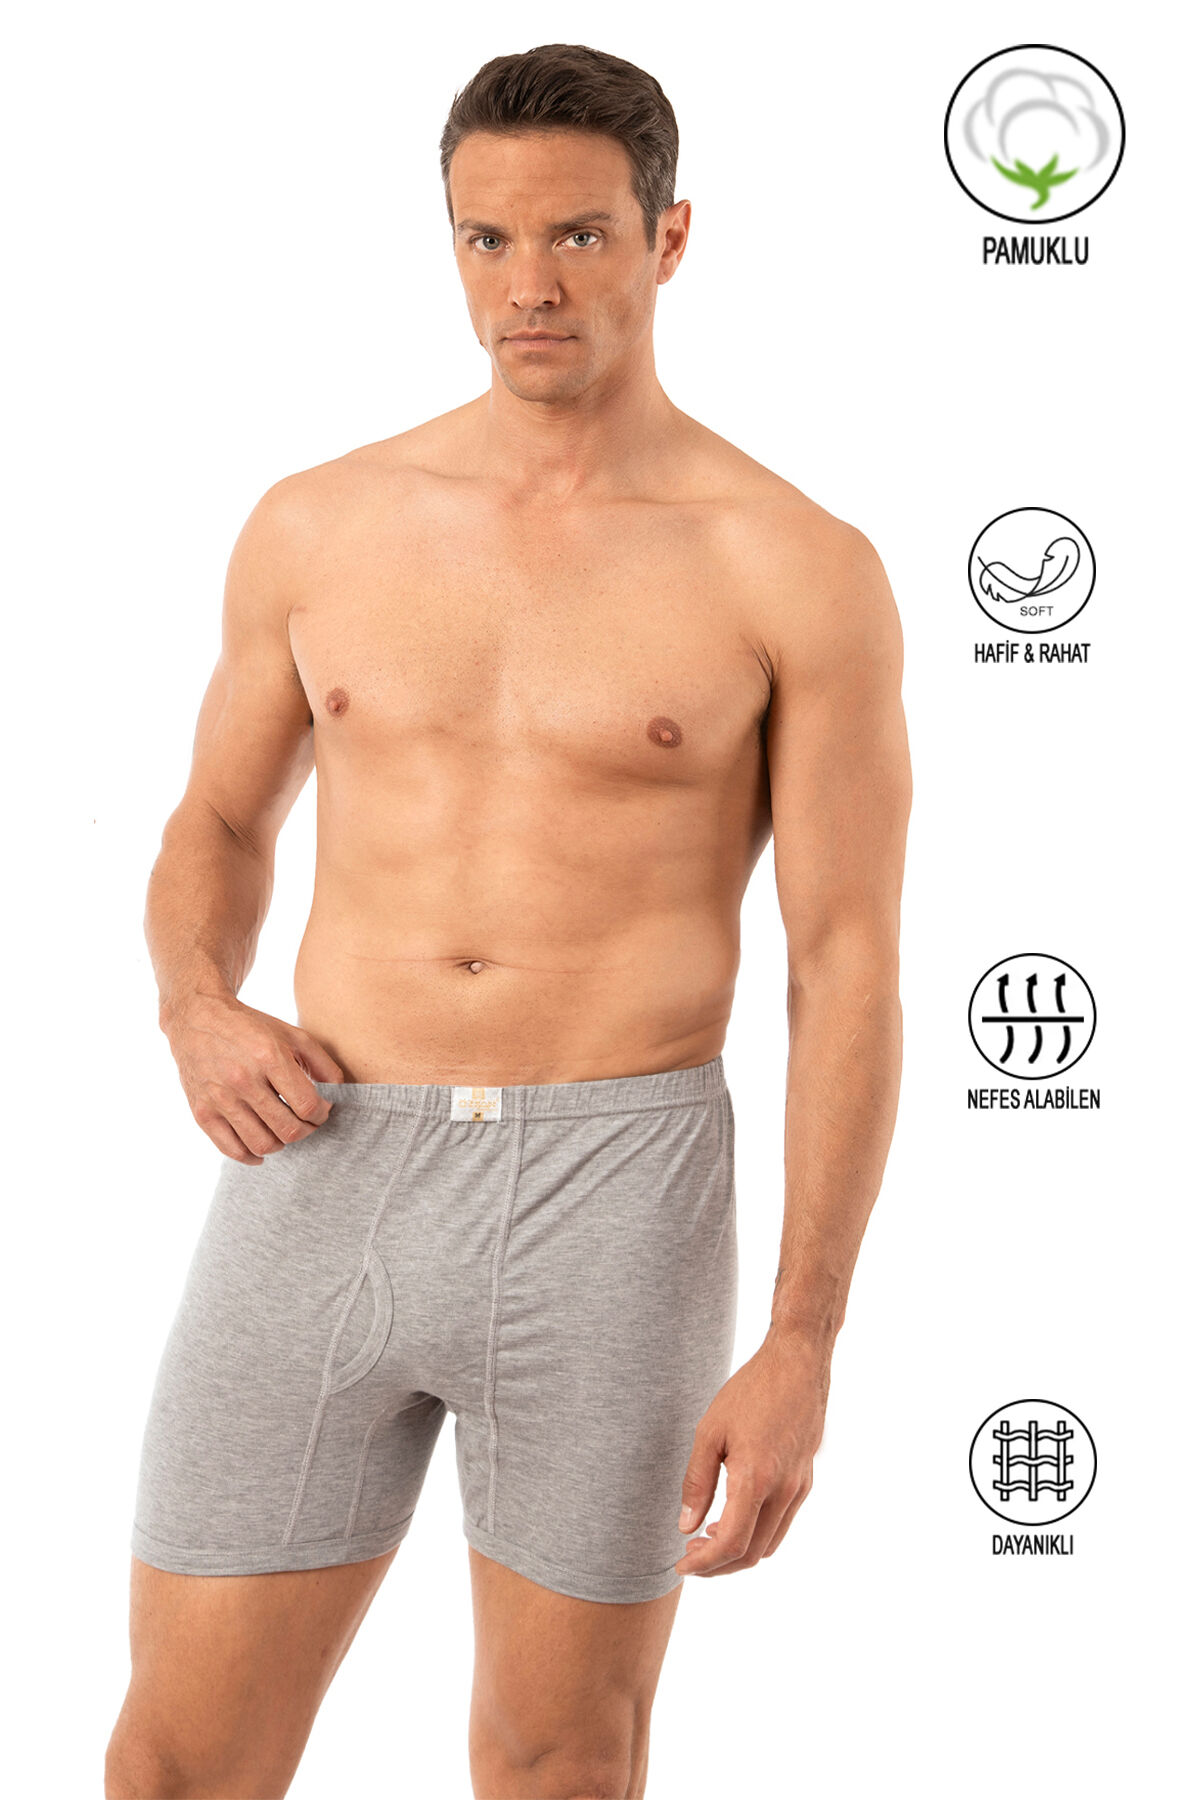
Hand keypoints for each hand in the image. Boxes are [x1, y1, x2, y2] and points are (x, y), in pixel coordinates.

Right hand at [164, 992, 343, 1163]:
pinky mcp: (202, 1111)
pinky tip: (262, 1149)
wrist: (197, 1018)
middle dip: (306, 1131)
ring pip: (262, 1144)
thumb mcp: (293, 1034)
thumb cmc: (252, 1028)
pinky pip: (232, 1149)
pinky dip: (252, 1156)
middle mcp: (242, 1079)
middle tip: (307, 1123)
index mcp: (268, 1056)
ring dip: (282, 1144)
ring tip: (285, 1130)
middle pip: (288, 1129)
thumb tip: (338, 1095)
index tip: (321, 1110)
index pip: (307, 1105)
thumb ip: (322, 1064)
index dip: (322, 1114)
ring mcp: (219, 1098)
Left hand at [675, 1330, 831, 1577]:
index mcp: (756, 1478)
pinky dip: (757, 1532)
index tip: (682, 1565)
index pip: (732, 1543)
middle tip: (691, 1557)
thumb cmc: (751, 1391)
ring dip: (739, 1551)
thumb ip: (697, 1482)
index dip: (705, 1564)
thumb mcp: (710, 1431)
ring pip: (771, 1542)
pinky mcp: (806, 1478)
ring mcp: (799, 1486)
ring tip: (707, 1538)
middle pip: (753, 1553)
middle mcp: (784, 1489)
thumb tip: (686, 1526)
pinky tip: (734, 1515)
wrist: (798, 1363)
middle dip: (719, 1565)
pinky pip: (782, 1522)